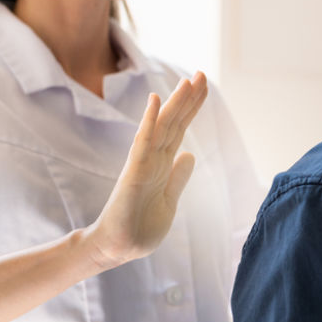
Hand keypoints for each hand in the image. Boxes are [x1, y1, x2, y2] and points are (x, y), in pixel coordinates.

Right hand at [85, 72, 208, 267]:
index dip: (191, 108)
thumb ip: (178, 177)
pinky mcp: (134, 171)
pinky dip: (149, 120)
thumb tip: (190, 154)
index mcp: (162, 164)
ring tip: (187, 81)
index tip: (203, 86)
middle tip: (201, 73)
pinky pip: (143, 142)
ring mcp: (143, 162)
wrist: (119, 248)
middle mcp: (153, 158)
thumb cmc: (141, 227)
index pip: (180, 129)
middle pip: (173, 122)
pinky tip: (155, 101)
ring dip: (174, 103)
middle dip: (188, 98)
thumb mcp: (170, 200)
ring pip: (162, 126)